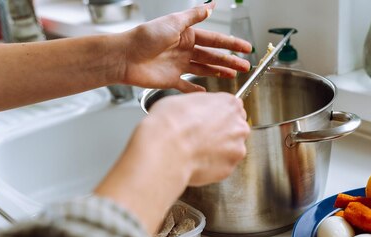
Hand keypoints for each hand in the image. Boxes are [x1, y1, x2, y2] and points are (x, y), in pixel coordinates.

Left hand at [117, 2, 251, 92]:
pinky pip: (187, 86)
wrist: (125, 56)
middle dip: (230, 61)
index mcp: (186, 35)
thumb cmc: (144, 37)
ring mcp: (178, 66)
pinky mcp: (171, 80)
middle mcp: (184, 50)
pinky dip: (196, 91)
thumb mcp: (173, 22)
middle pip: (212, 56)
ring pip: (204, 70)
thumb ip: (193, 16)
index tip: (246, 48)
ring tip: (233, 76)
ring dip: (219, 72)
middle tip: (245, 67)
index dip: (231, 44)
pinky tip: (206, 93)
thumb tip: (211, 6)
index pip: (215, 40)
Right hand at [148, 92, 249, 185]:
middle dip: (221, 134)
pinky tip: (196, 162)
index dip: (219, 115)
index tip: (209, 120)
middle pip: (235, 130)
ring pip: (230, 150)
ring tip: (196, 151)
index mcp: (230, 105)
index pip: (233, 109)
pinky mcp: (229, 168)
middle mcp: (239, 126)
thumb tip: (196, 110)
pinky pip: (222, 166)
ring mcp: (236, 149)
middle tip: (201, 138)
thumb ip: (200, 105)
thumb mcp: (183, 100)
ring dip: (218, 151)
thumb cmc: (171, 122)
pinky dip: (212, 165)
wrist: (167, 148)